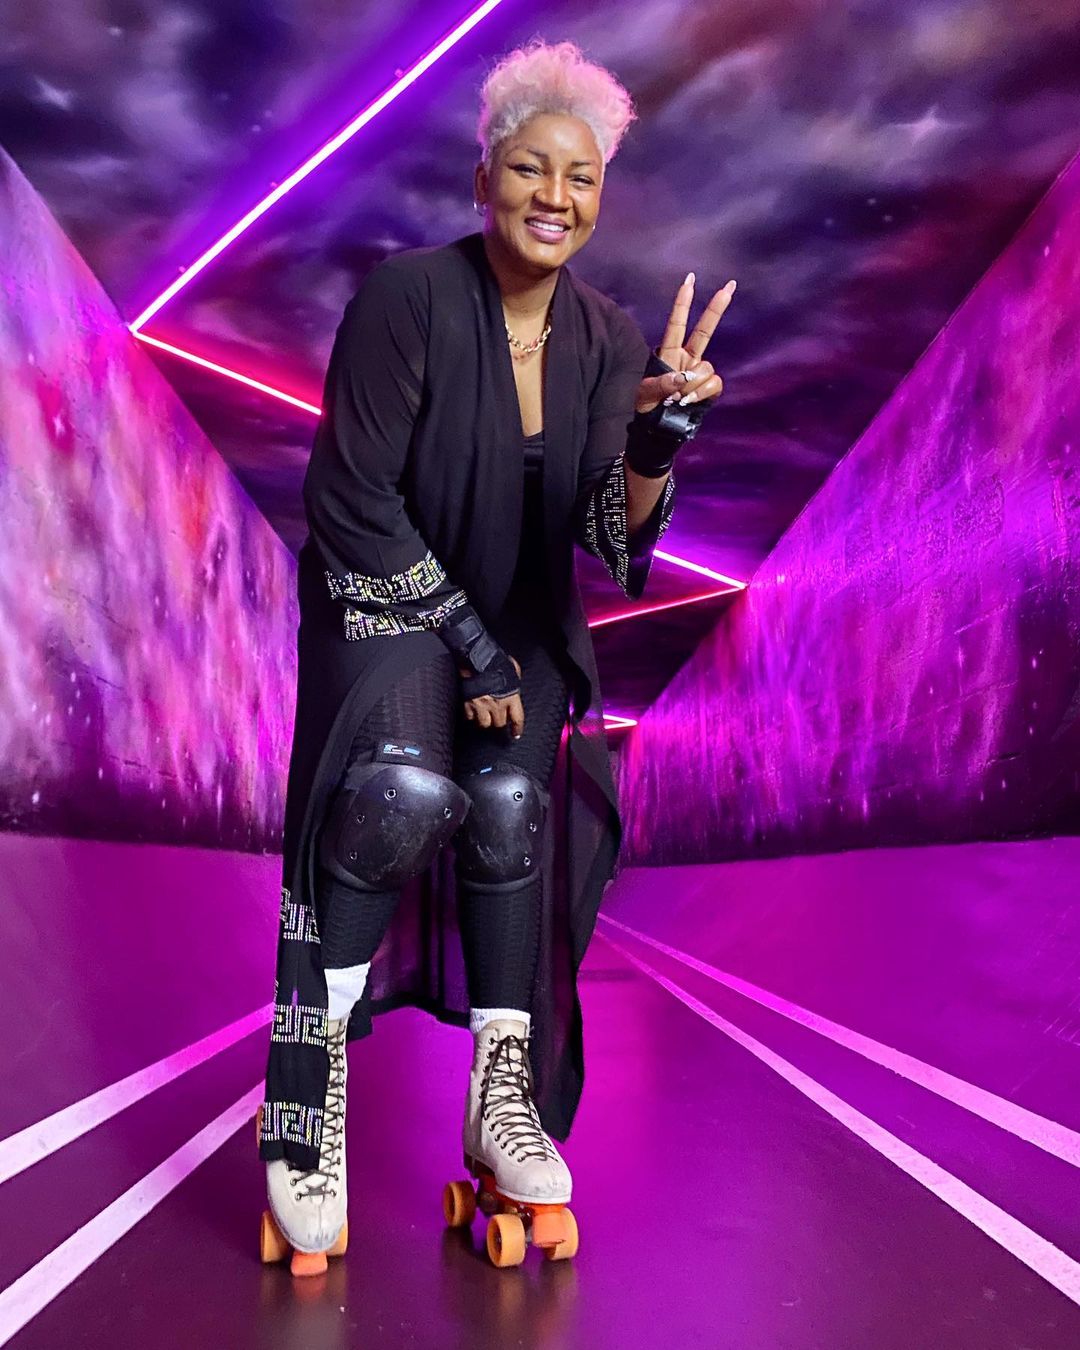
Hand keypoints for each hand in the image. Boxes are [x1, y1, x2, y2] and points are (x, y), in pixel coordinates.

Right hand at [461, 656, 523, 736]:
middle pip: (500, 723)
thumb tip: (515, 679)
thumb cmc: (494, 661)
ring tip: (485, 714)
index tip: (515, 733)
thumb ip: (514, 677)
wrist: (475, 659)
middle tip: (497, 715)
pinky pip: (470, 717)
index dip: (517, 728)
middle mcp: (497, 704)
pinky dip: (472, 715)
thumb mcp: (511, 668)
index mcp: (511, 696)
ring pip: (485, 724)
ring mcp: (482, 706)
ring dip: (485, 720)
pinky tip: (473, 710)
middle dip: (499, 720)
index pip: (517, 718)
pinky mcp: (468, 705)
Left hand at [635, 274, 734, 414]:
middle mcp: (687, 358)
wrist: (658, 427)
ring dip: (692, 386)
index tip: (689, 280)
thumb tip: (682, 378)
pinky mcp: (709, 387)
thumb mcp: (644, 395)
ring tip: (676, 399)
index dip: (683, 303)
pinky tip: (689, 402)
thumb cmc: (645, 407)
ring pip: (706, 369)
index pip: (676, 324)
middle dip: (717, 309)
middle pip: (705, 330)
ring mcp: (699, 372)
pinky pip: (714, 384)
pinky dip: (702, 394)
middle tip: (730, 286)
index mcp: (668, 354)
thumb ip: (660, 384)